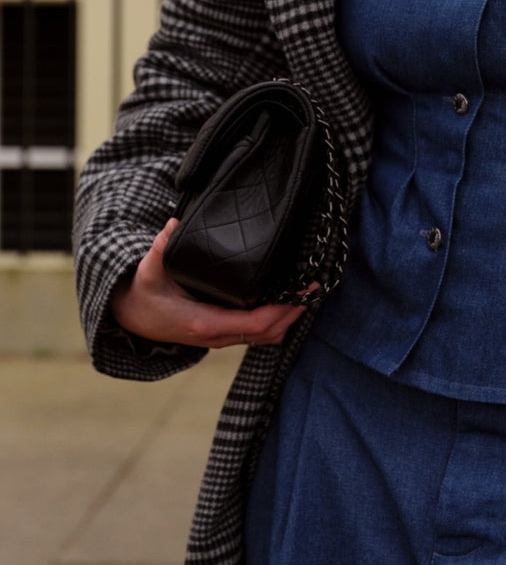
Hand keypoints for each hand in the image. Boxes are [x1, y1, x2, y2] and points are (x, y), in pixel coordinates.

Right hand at [109, 218, 308, 349]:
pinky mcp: (222, 333)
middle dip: (294, 312)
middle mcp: (216, 336)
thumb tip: (172, 225)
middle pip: (268, 333)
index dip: (284, 309)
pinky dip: (276, 320)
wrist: (131, 317)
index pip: (255, 324)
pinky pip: (256, 333)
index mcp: (204, 323)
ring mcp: (220, 338)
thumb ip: (160, 249)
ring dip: (288, 318)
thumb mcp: (148, 270)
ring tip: (307, 293)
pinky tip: (286, 301)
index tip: (304, 290)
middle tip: (315, 287)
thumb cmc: (144, 293)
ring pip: (265, 337)